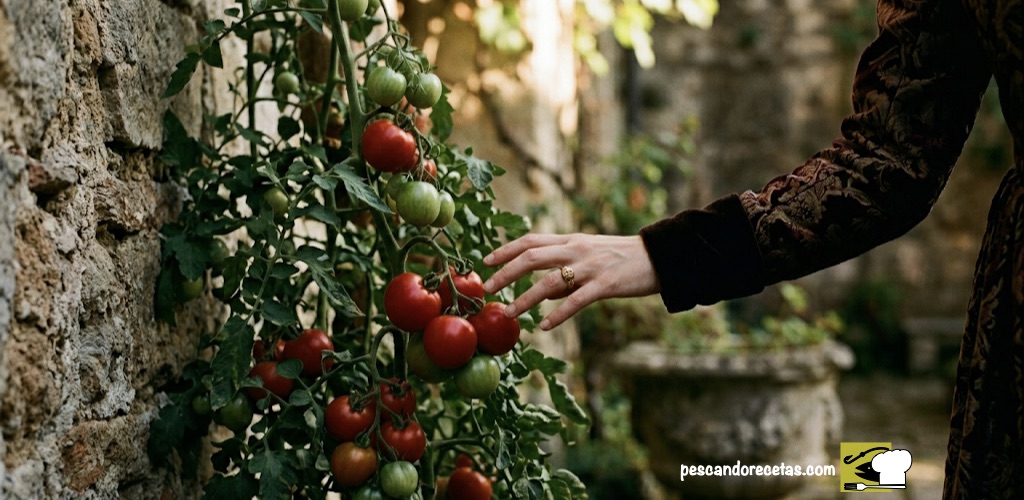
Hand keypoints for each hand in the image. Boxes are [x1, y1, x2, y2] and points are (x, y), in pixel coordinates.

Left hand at [482, 234, 659, 329]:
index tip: (485, 262)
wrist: (658, 256)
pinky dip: (558, 313)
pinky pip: (576, 300)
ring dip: (525, 298)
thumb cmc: (622, 259)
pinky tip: (544, 326)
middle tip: (488, 289)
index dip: (505, 250)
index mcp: (571, 241)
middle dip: (506, 273)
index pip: (531, 241)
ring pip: (550, 281)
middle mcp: (576, 250)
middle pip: (532, 257)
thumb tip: (542, 294)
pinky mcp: (605, 284)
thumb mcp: (590, 257)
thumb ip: (565, 272)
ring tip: (509, 313)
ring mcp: (591, 266)